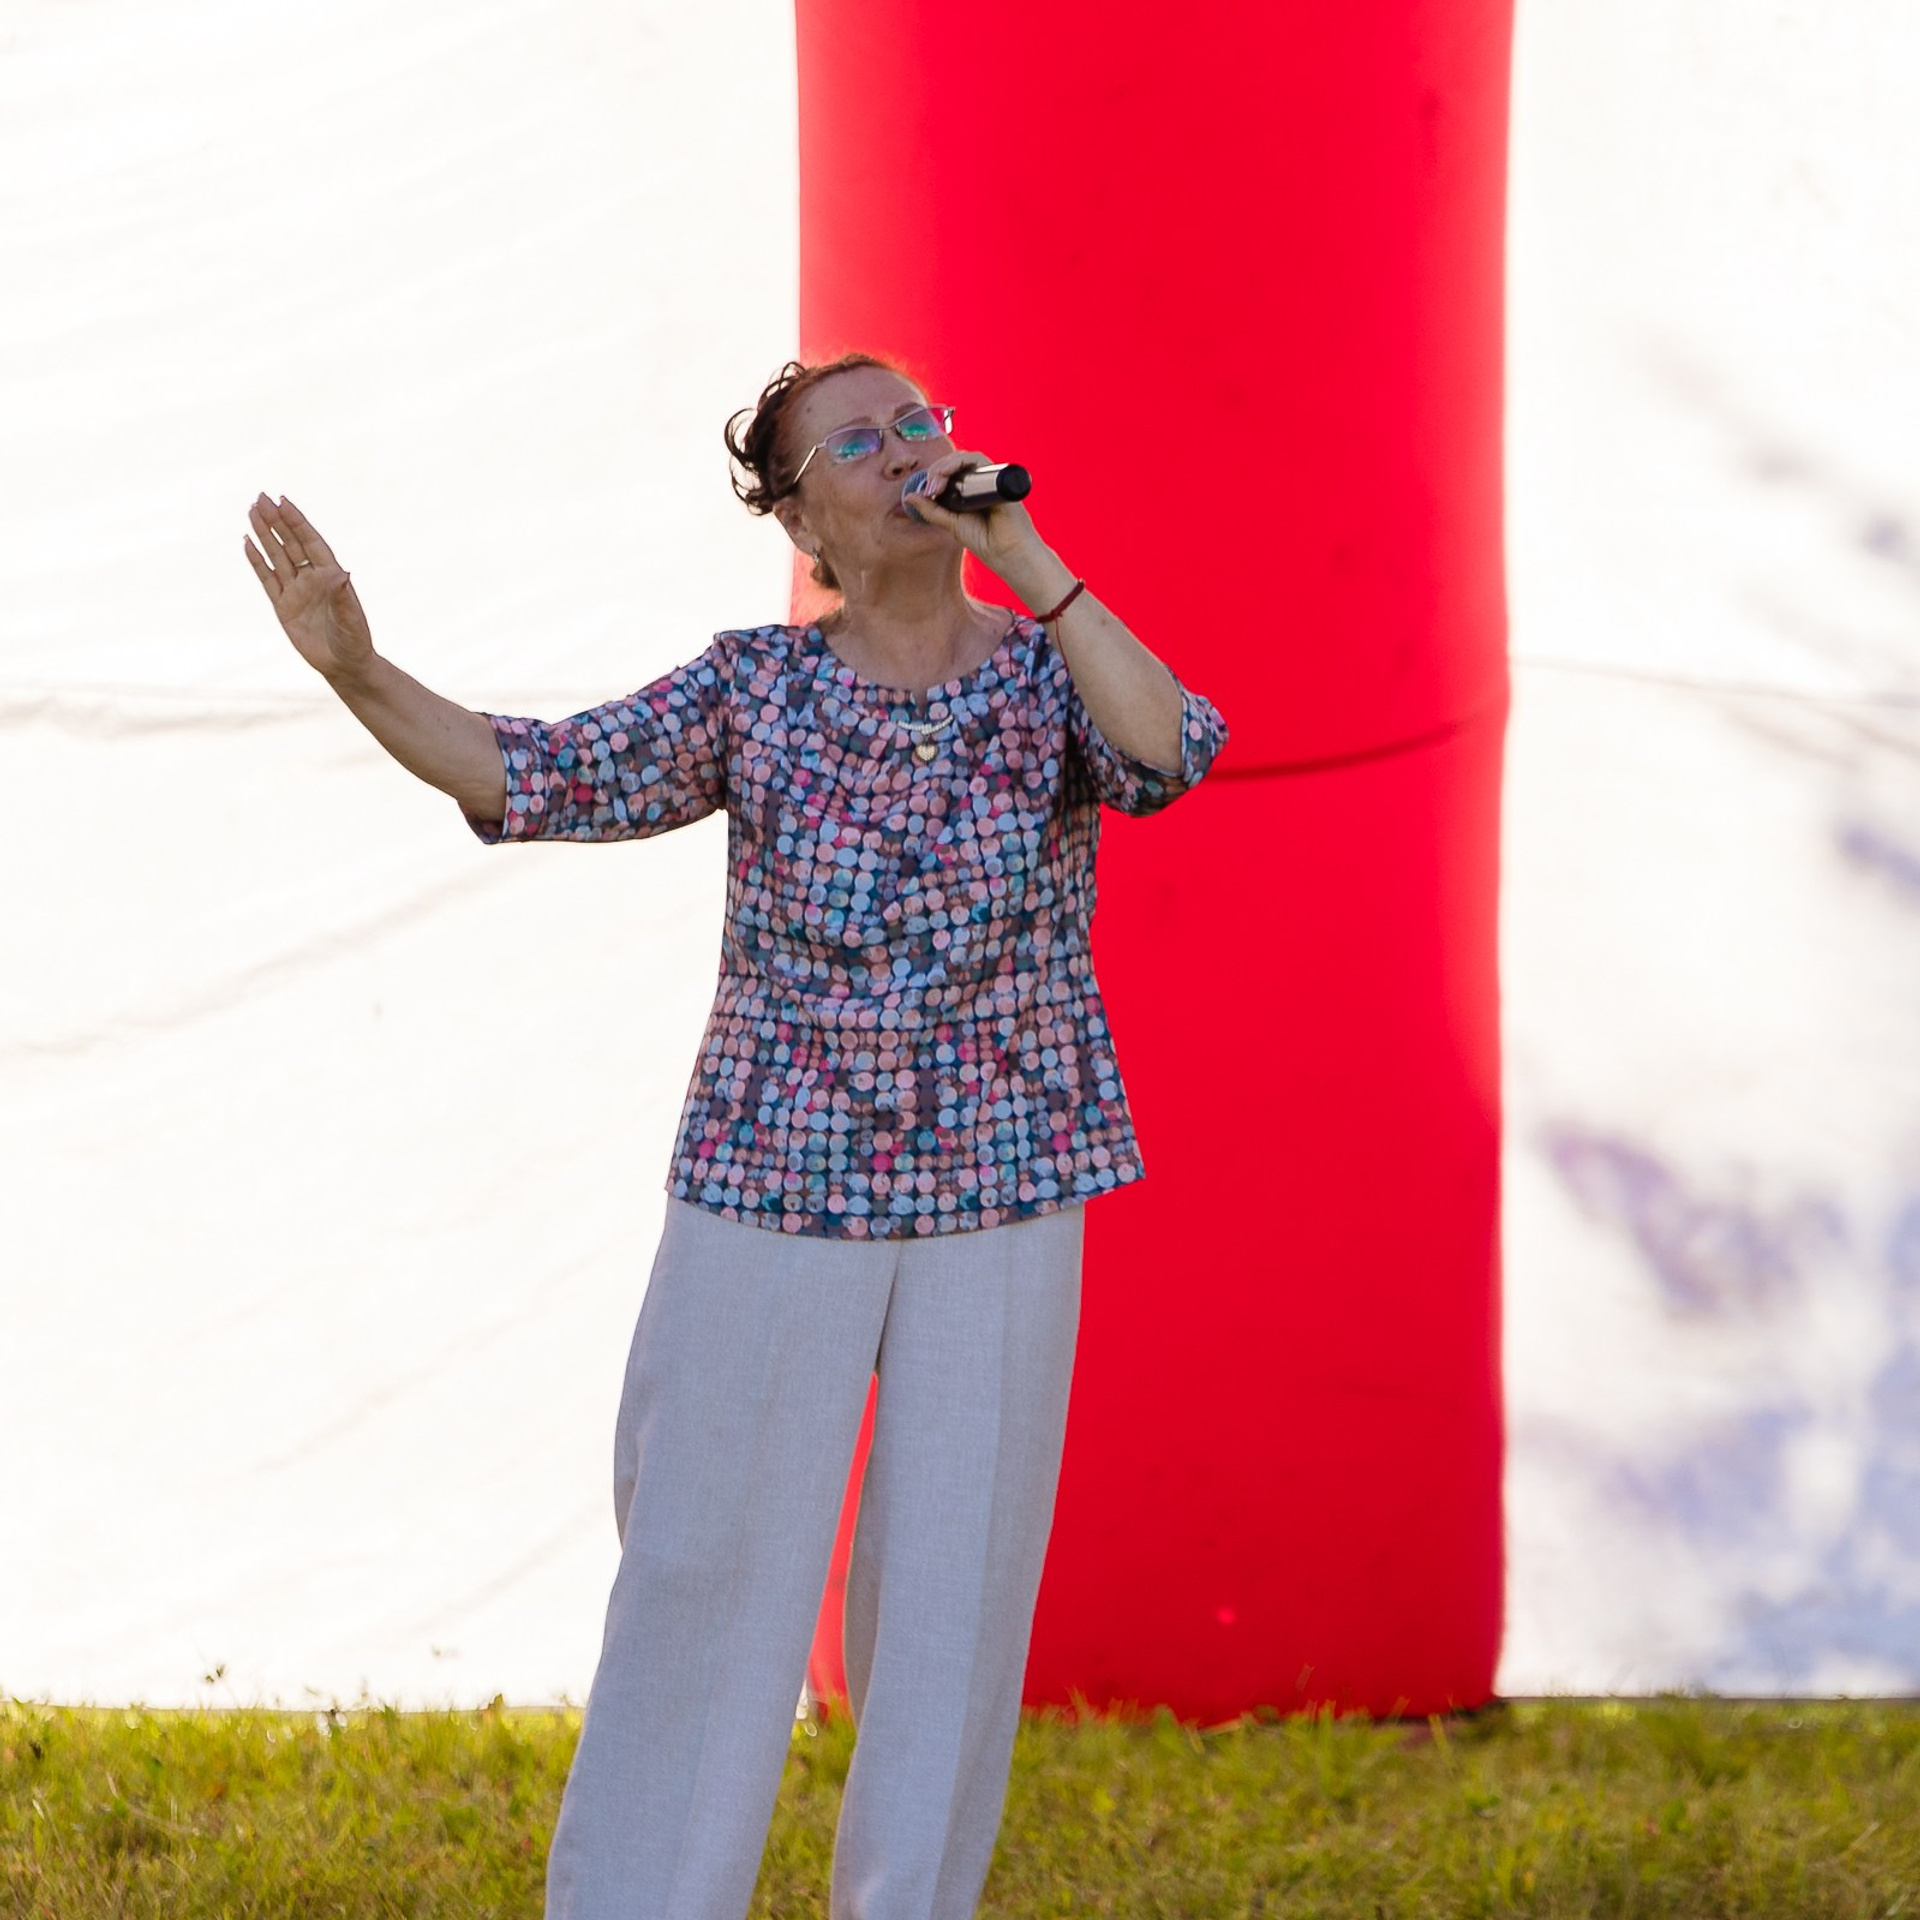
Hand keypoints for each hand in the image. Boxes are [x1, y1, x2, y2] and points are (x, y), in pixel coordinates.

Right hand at [243, 494, 374, 681]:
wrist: (344, 665)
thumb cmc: (355, 641)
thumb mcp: (352, 620)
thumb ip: (344, 598)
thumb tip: (343, 574)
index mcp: (331, 576)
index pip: (311, 542)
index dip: (298, 521)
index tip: (283, 501)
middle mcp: (312, 579)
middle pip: (290, 543)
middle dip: (276, 520)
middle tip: (260, 497)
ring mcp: (296, 591)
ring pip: (277, 556)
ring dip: (264, 534)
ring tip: (252, 510)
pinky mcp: (283, 606)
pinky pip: (267, 579)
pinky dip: (257, 561)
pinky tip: (247, 542)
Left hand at [902, 448, 1047, 578]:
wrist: (1009, 555)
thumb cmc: (986, 541)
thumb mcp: (951, 523)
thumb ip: (931, 510)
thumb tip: (909, 496)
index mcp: (969, 491)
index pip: (949, 472)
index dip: (933, 476)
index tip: (924, 493)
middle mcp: (981, 482)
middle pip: (955, 462)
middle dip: (937, 470)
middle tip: (930, 489)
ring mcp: (991, 479)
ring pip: (966, 458)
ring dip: (946, 465)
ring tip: (936, 482)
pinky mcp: (999, 479)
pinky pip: (979, 461)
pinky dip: (962, 462)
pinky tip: (949, 474)